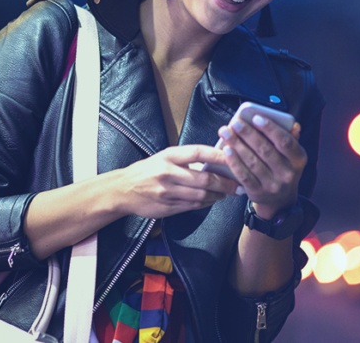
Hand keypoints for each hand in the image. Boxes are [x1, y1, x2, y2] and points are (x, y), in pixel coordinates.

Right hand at [118, 145, 240, 219]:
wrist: (122, 190)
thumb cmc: (145, 171)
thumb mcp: (162, 158)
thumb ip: (184, 160)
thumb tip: (213, 161)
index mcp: (168, 156)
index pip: (198, 152)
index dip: (218, 154)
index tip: (233, 155)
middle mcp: (168, 173)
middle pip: (205, 179)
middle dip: (225, 183)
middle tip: (238, 185)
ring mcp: (168, 192)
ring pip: (201, 195)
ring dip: (218, 195)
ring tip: (225, 193)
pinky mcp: (167, 207)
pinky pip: (193, 206)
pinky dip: (206, 204)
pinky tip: (211, 200)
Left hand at [218, 115, 305, 213]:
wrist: (280, 199)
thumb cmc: (282, 168)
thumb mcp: (292, 156)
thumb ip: (290, 139)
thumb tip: (293, 124)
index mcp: (298, 160)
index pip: (285, 142)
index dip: (270, 129)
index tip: (255, 118)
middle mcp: (288, 173)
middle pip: (265, 150)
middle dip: (248, 134)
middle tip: (235, 122)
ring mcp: (273, 185)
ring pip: (252, 162)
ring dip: (237, 145)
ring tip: (226, 132)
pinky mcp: (258, 192)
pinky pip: (244, 175)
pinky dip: (234, 162)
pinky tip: (226, 150)